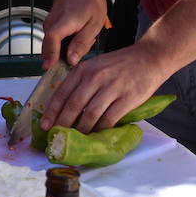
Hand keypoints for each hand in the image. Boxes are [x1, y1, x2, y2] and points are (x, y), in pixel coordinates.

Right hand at [39, 0, 108, 68]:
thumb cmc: (90, 1)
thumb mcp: (94, 24)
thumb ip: (82, 43)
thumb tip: (71, 60)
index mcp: (64, 21)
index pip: (52, 39)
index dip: (50, 54)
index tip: (49, 67)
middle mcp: (52, 22)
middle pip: (50, 48)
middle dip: (63, 58)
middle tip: (83, 48)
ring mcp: (49, 23)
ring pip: (53, 45)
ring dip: (66, 49)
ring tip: (84, 35)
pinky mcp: (50, 25)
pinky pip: (55, 40)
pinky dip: (65, 42)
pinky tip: (79, 33)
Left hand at [39, 41, 174, 131]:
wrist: (150, 57)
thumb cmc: (120, 64)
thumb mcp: (96, 66)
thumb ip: (81, 82)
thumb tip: (65, 107)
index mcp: (84, 69)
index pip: (62, 92)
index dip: (52, 111)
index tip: (45, 125)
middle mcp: (95, 77)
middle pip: (73, 105)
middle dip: (62, 124)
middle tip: (57, 136)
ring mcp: (112, 87)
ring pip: (90, 114)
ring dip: (81, 130)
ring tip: (76, 139)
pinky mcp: (128, 98)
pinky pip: (109, 118)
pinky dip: (101, 129)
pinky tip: (97, 135)